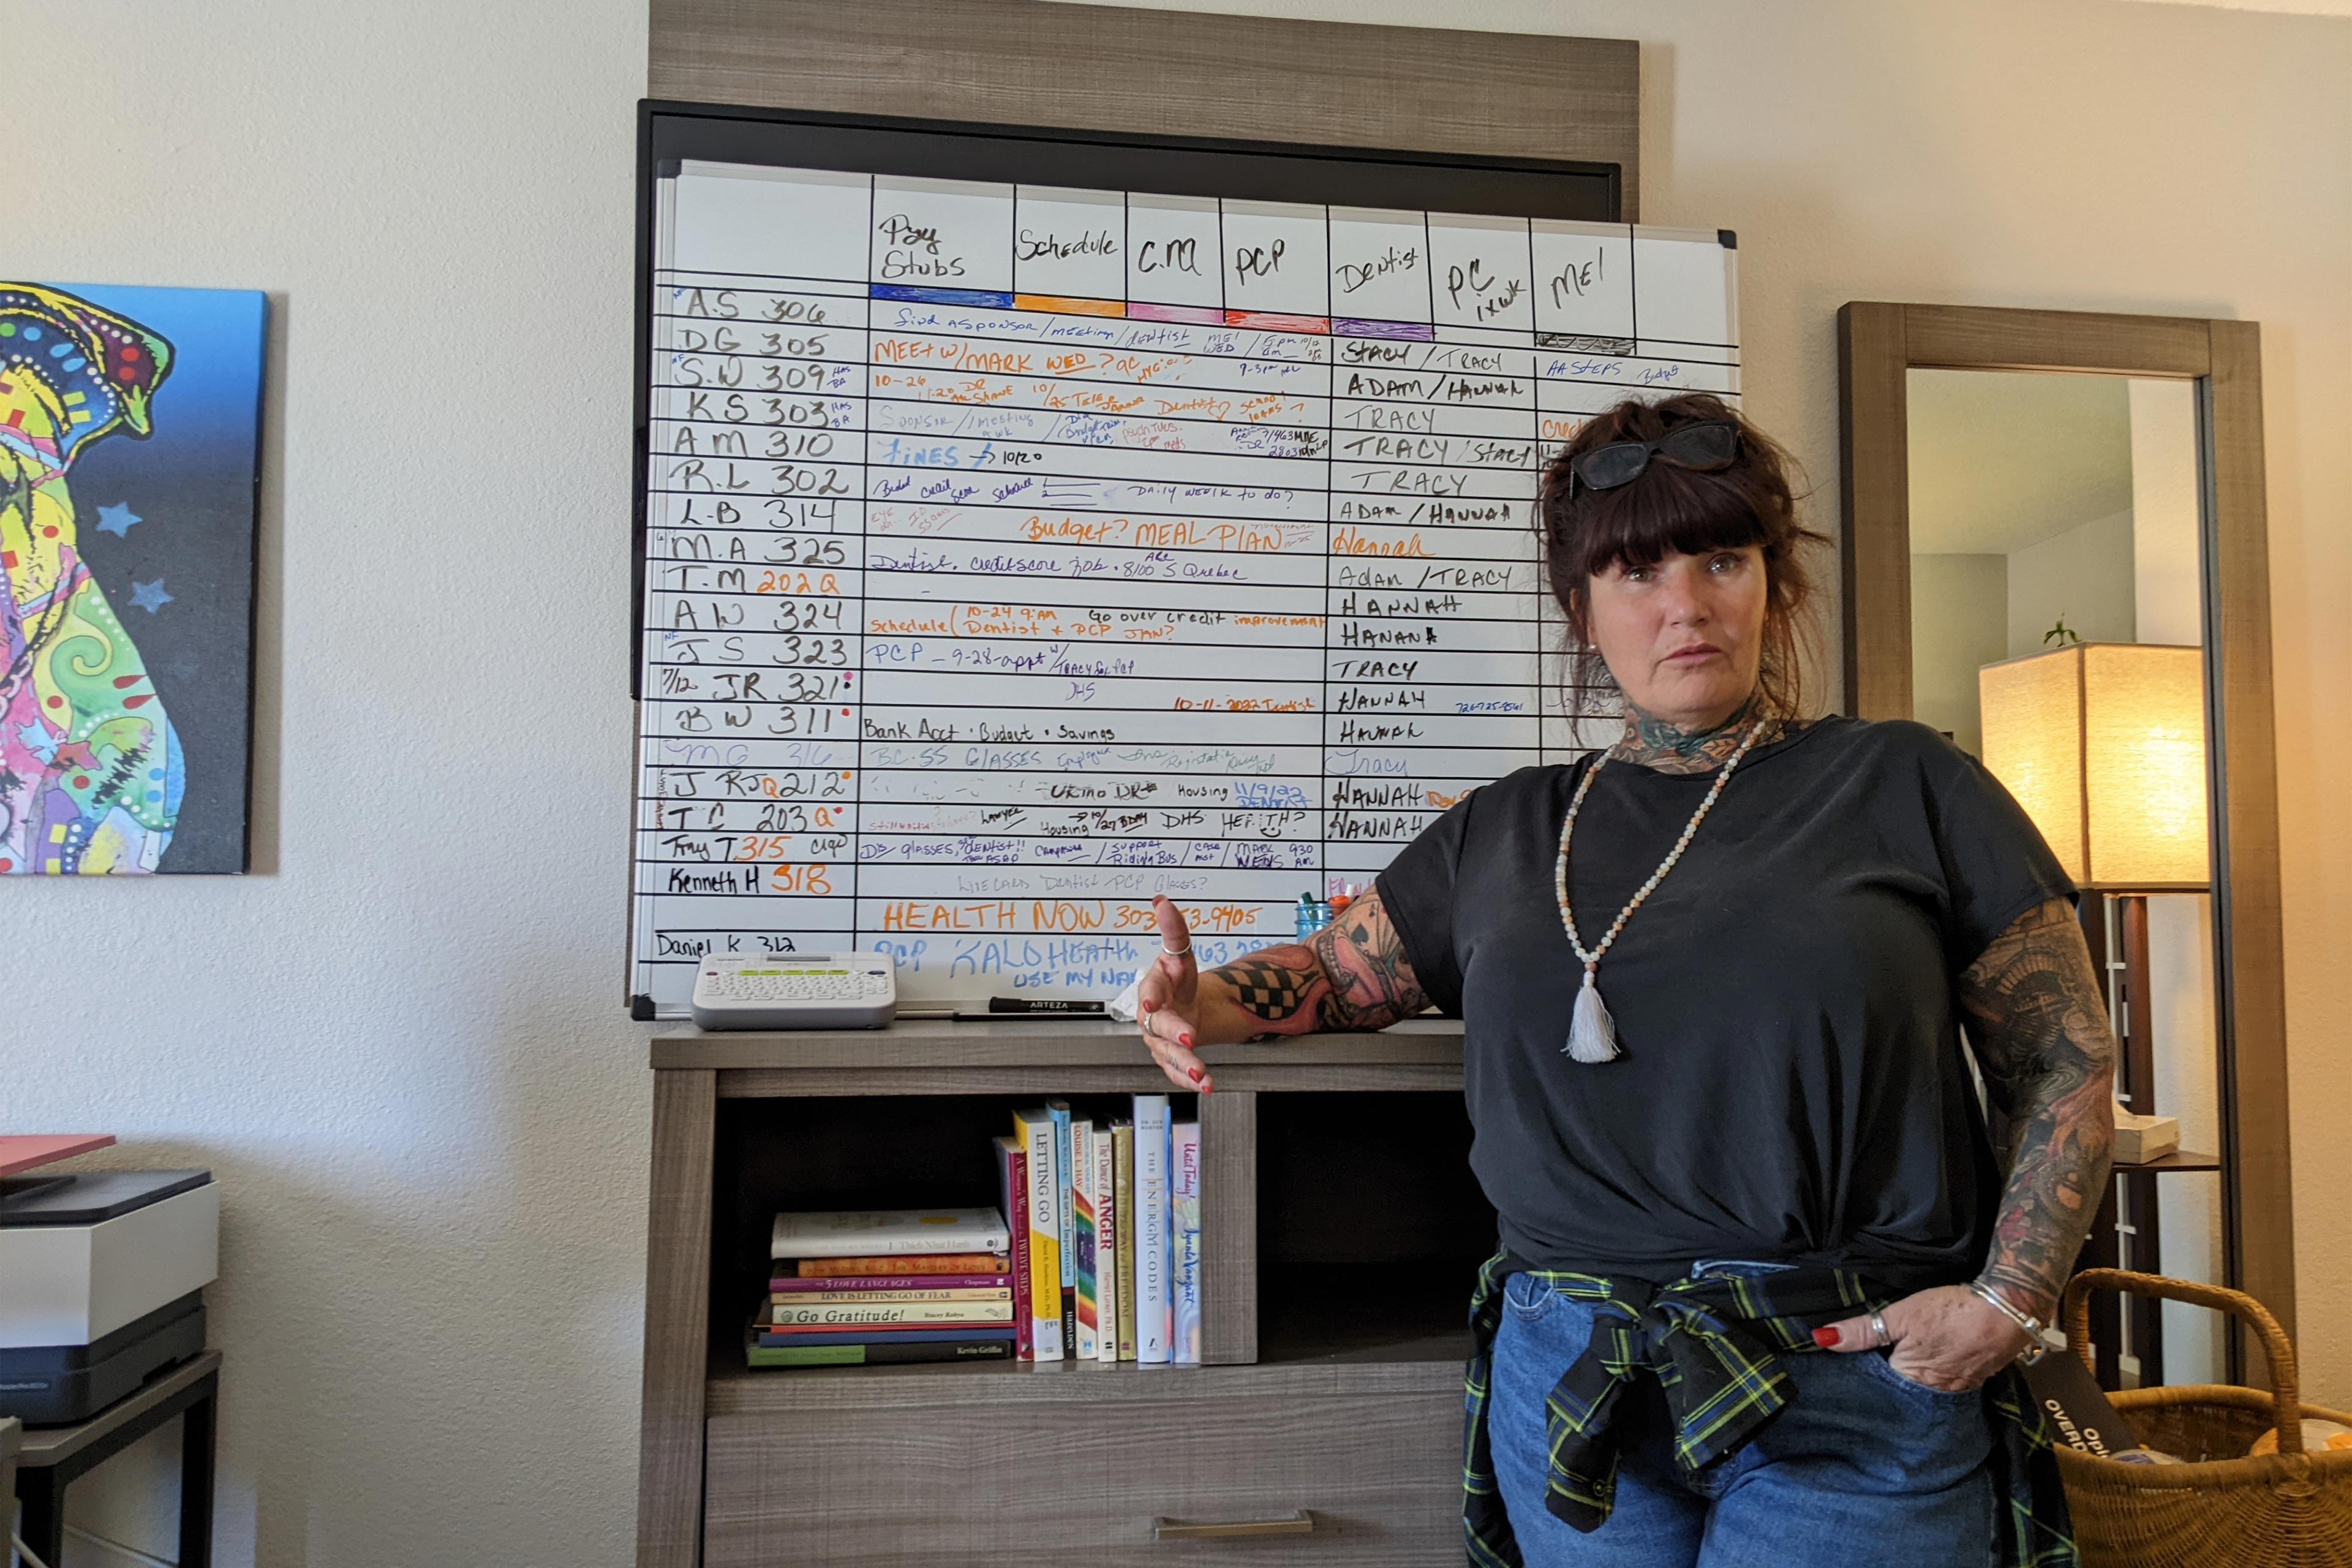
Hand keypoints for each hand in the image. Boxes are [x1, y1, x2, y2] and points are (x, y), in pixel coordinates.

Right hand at [1135, 895, 1211, 1094]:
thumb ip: (1174, 931)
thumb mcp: (1180, 954)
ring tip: (1203, 1074)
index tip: (1154, 1004)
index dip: (1151, 997)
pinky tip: (1207, 1086)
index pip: (1149, 991)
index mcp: (1153, 990)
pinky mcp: (1170, 1058)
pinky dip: (1191, 1080)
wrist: (1183, 1005)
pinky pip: (1177, 1072)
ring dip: (1185, 1064)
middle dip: (1174, 1033)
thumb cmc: (1177, 980)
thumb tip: (1163, 902)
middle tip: (1190, 1036)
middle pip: (1159, 1027)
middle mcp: (1152, 1018)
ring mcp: (1159, 1041)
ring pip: (1169, 1055)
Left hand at [1815, 1285, 2032, 1391]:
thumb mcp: (1900, 1315)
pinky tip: (1928, 1359)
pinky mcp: (1975, 1378)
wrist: (2007, 1307)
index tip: (1843, 1370)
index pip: (1876, 1388)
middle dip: (1885, 1382)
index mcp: (1911, 1380)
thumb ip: (1861, 1330)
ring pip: (1923, 1388)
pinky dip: (1934, 1373)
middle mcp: (1935, 1392)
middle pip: (1901, 1392)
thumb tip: (1820, 1339)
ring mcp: (1958, 1387)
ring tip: (1892, 1362)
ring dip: (1910, 1378)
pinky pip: (1946, 1382)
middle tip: (1865, 1365)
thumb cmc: (1950, 1311)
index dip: (1862, 1377)